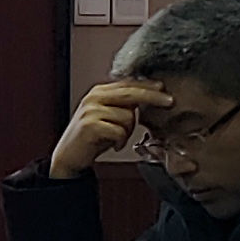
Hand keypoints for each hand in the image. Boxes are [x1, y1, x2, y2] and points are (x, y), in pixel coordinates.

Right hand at [49, 78, 166, 179]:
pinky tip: (113, 145)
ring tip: (118, 139)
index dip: (148, 86)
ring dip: (128, 132)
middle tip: (170, 102)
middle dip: (153, 97)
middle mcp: (94, 97)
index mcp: (99, 92)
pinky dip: (120, 141)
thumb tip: (151, 96)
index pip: (128, 84)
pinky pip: (119, 131)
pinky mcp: (90, 126)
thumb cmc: (93, 138)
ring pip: (128, 116)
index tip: (164, 89)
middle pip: (131, 93)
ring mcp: (90, 110)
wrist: (69, 156)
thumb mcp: (108, 116)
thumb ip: (124, 105)